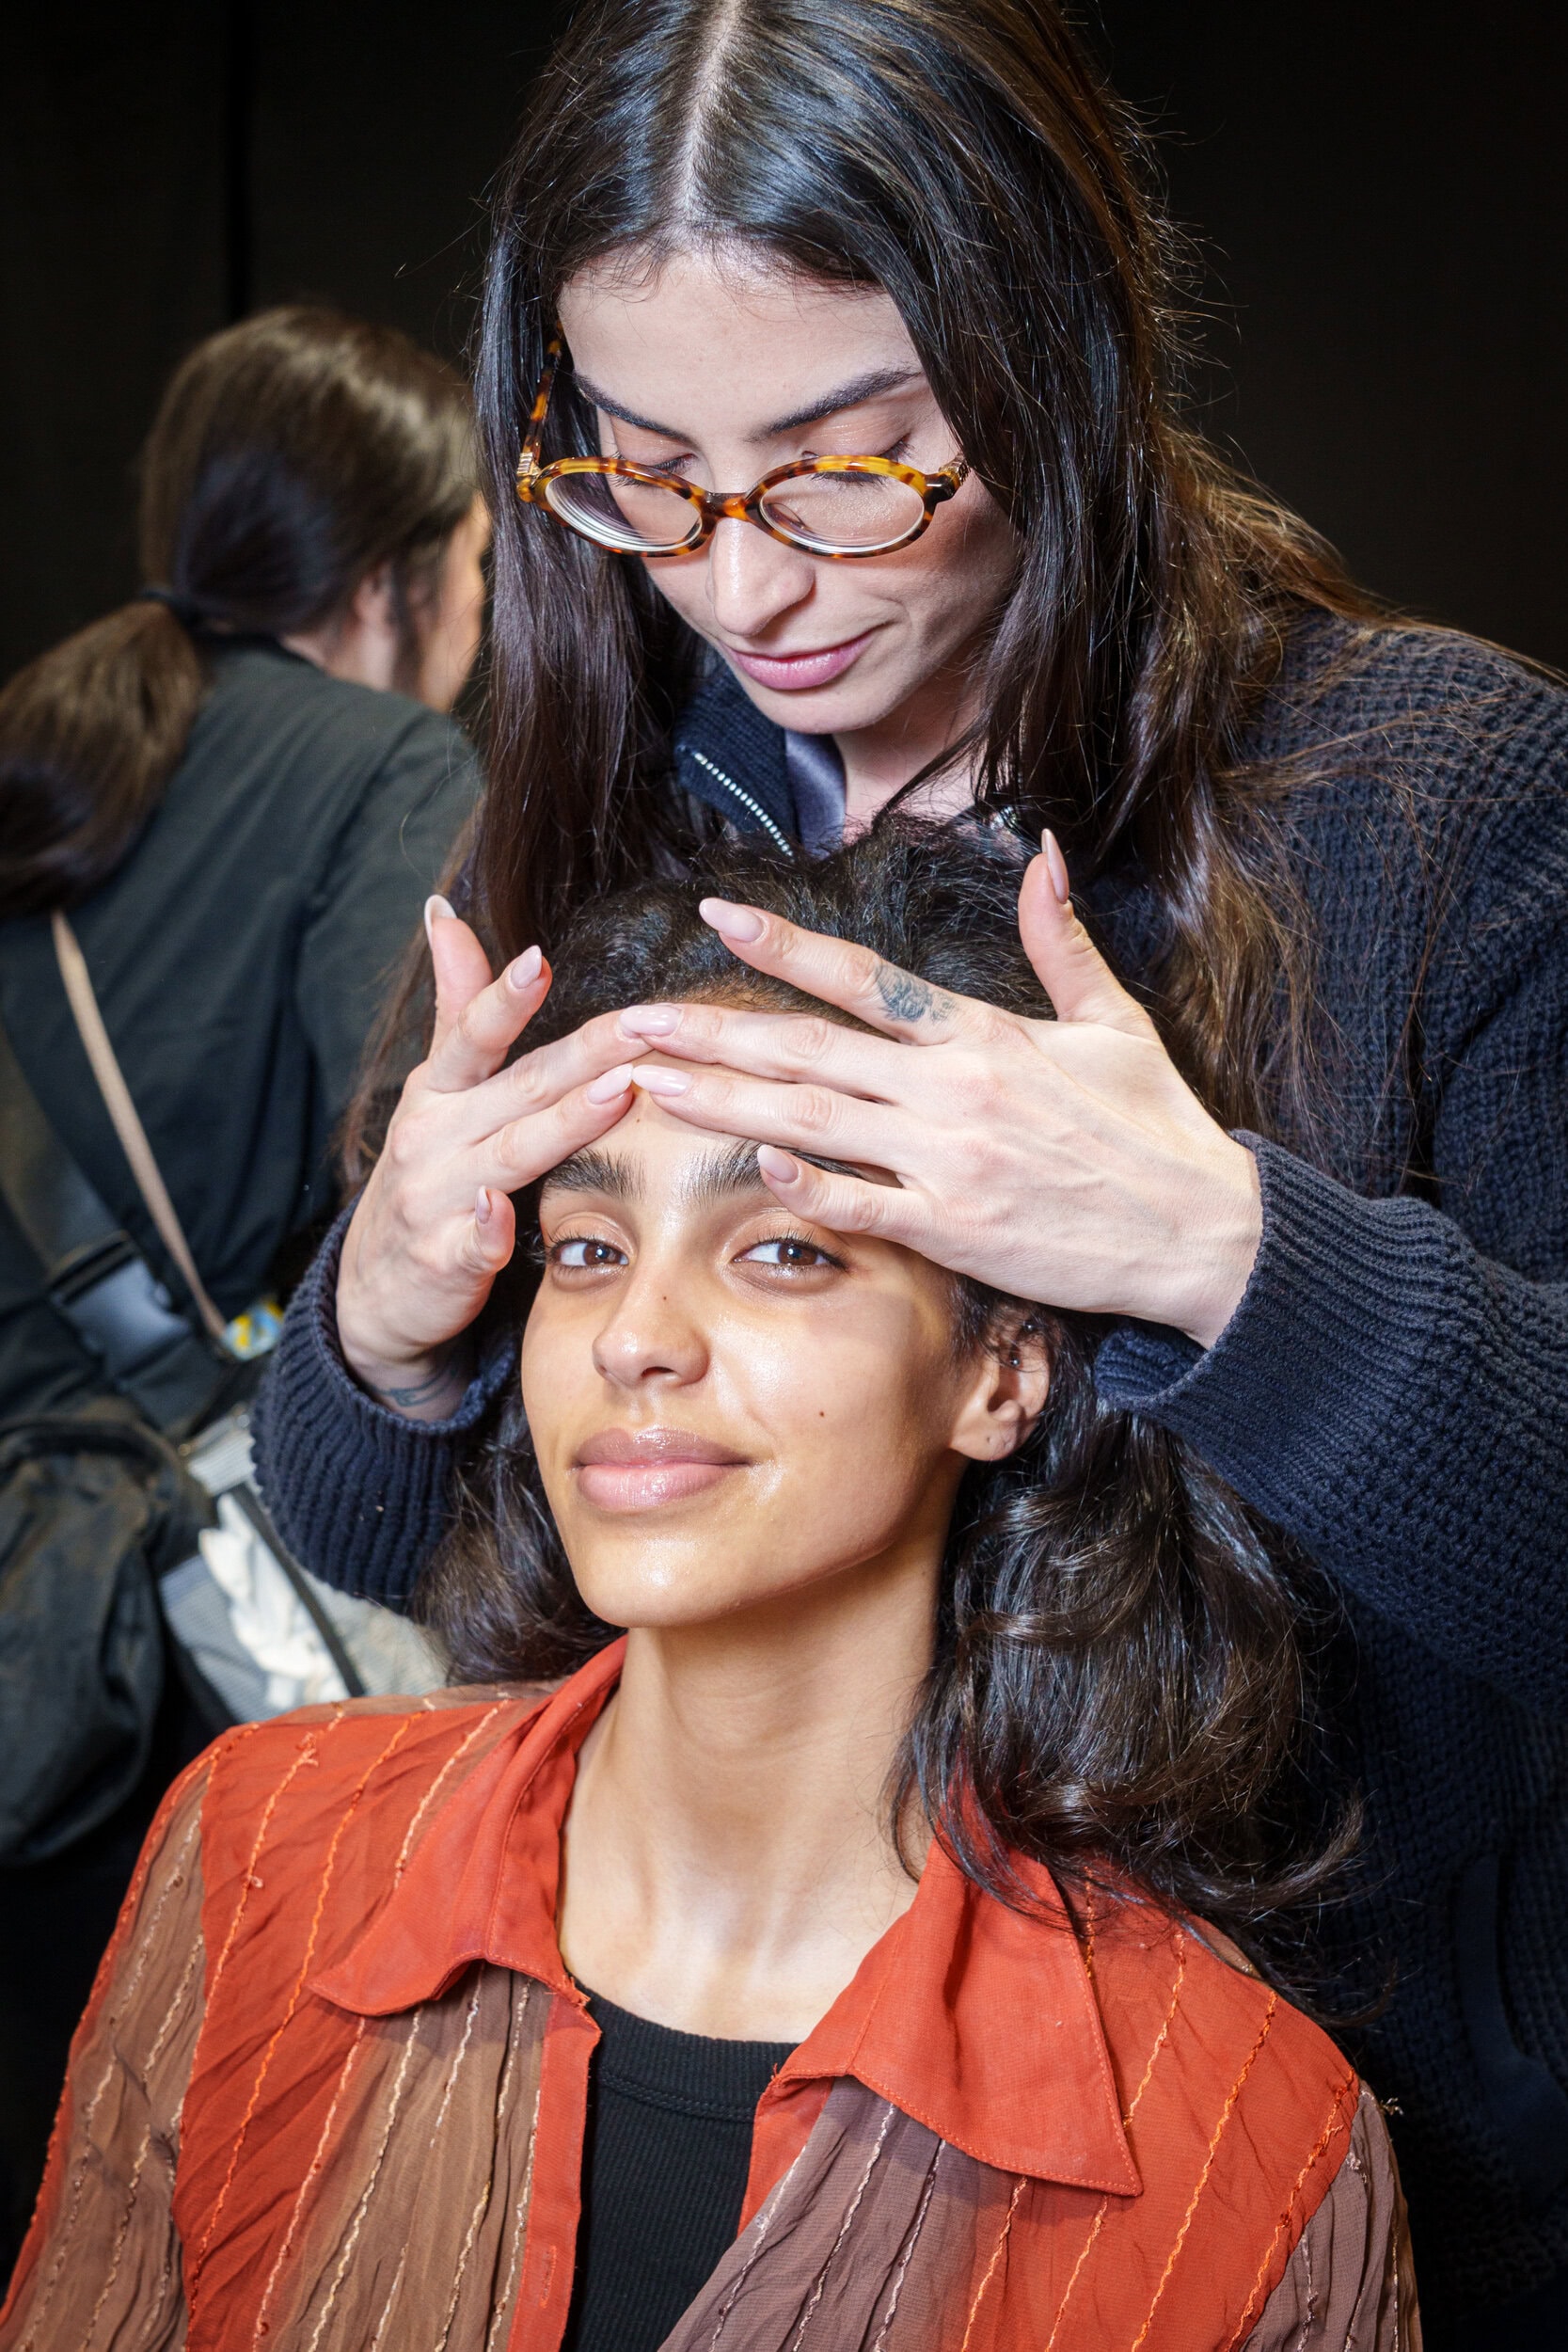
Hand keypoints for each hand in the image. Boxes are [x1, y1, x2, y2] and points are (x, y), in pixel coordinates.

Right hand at [336, 898, 648, 1417]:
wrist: (373, 1288)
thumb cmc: (424, 1174)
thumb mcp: (433, 1088)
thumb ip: (453, 1004)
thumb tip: (445, 910)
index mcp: (439, 1091)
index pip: (474, 1035)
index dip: (506, 997)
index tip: (540, 957)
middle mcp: (434, 1135)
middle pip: (519, 1089)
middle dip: (585, 1053)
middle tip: (645, 1023)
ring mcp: (435, 1197)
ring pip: (507, 1156)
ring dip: (560, 1124)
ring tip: (616, 1093)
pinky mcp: (442, 1259)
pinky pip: (469, 1243)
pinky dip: (483, 1231)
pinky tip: (501, 1218)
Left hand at [616, 839, 1261, 1347]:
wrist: (1205, 1233)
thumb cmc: (1158, 1129)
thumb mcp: (1117, 1023)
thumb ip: (1063, 940)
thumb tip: (1041, 852)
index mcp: (986, 1032)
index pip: (865, 979)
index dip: (785, 947)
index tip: (716, 916)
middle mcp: (955, 1089)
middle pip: (811, 1051)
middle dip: (714, 1032)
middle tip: (635, 1021)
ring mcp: (951, 1160)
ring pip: (814, 1121)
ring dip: (726, 1101)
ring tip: (653, 1084)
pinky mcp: (957, 1229)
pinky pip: (863, 1204)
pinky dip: (807, 1184)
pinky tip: (752, 1162)